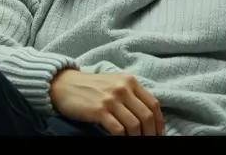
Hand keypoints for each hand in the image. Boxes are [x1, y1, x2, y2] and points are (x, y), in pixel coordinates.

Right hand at [50, 69, 164, 135]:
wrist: (66, 84)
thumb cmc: (92, 86)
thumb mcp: (115, 83)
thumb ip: (131, 94)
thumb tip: (147, 115)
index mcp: (130, 81)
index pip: (153, 103)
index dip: (159, 122)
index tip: (160, 134)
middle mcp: (123, 88)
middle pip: (146, 116)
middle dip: (151, 134)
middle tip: (149, 143)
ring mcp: (111, 99)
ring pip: (134, 125)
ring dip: (138, 139)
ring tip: (136, 144)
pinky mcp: (99, 110)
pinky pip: (118, 130)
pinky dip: (123, 140)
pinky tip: (122, 142)